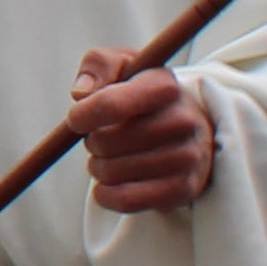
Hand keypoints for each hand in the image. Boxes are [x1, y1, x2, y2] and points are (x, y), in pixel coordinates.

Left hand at [68, 46, 217, 211]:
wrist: (190, 127)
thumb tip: (81, 93)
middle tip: (101, 138)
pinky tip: (108, 185)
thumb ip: (99, 66)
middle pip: (105, 142)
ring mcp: (188, 156)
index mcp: (165, 85)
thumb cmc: (144, 94)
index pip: (112, 104)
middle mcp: (184, 120)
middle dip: (92, 141)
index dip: (83, 115)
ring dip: (98, 168)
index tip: (76, 119)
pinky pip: (127, 200)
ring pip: (112, 172)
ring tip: (109, 158)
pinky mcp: (186, 188)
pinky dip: (107, 195)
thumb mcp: (124, 65)